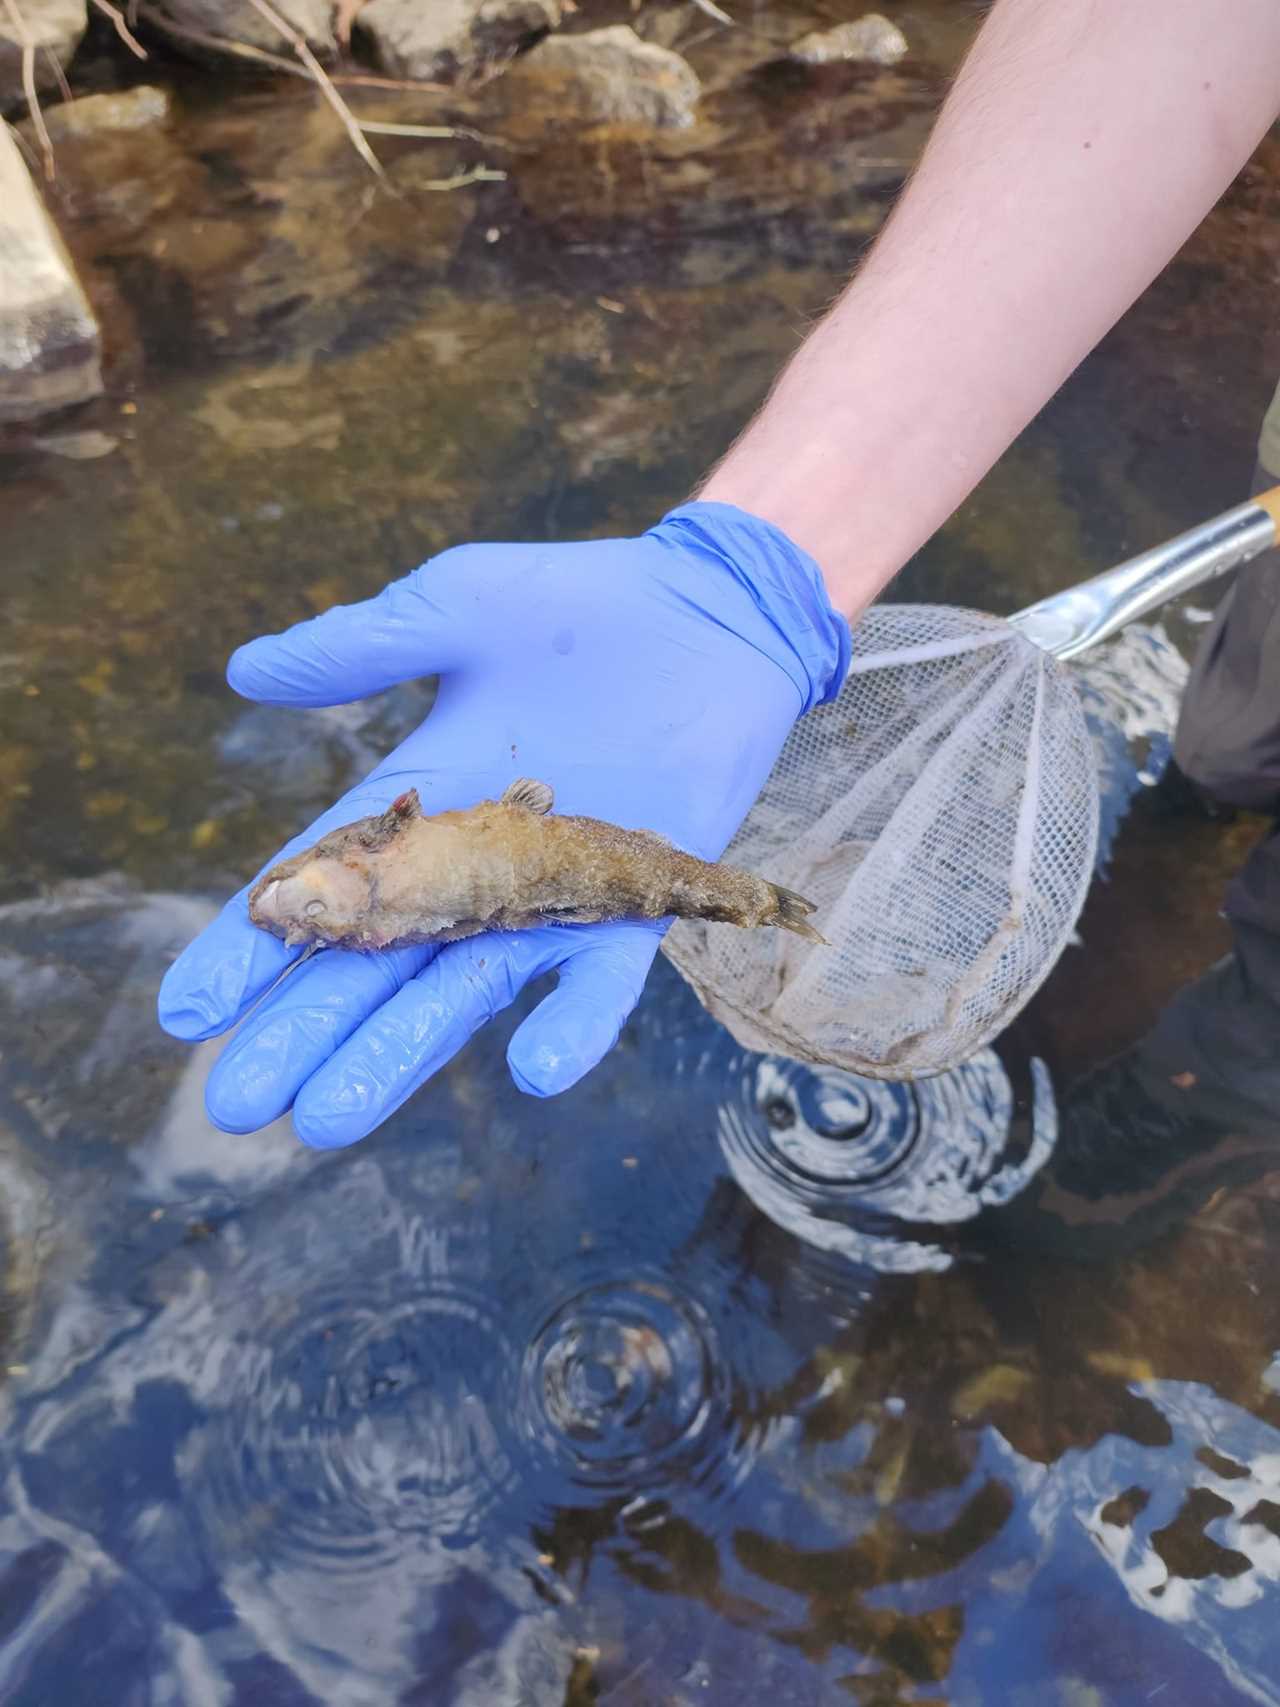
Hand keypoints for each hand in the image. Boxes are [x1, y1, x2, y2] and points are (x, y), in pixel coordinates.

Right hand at [157, 502, 848, 1146]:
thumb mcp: (457, 608)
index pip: (320, 886)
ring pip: (463, 992)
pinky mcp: (634, 904)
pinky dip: (573, 1026)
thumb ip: (362, 648)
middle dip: (304, 1031)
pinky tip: (531, 1072)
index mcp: (417, 801)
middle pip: (374, 965)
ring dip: (401, 1054)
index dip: (253, 947)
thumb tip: (240, 669)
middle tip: (235, 1105)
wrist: (712, 615)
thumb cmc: (582, 606)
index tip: (188, 1013)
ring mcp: (551, 894)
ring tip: (327, 1119)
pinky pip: (602, 982)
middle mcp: (472, 865)